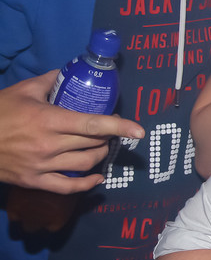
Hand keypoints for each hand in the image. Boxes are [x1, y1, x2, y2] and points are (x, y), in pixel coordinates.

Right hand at [0, 71, 144, 192]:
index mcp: (49, 120)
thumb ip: (51, 80)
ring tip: (101, 147)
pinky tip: (96, 178)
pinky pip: (66, 187)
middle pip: (93, 143)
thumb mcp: (24, 90)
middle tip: (111, 130)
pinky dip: (86, 185)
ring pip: (84, 164)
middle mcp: (50, 145)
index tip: (139, 130)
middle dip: (108, 137)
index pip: (93, 124)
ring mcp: (42, 166)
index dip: (119, 127)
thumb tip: (70, 72)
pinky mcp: (34, 181)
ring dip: (99, 156)